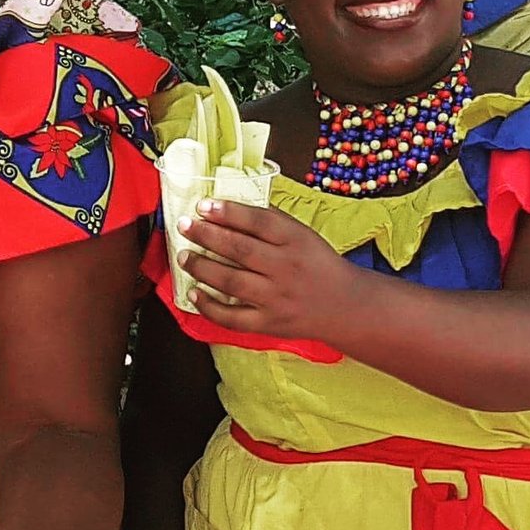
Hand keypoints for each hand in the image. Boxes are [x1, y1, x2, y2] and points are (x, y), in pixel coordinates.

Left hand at [180, 200, 359, 347]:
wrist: (346, 307)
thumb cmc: (318, 264)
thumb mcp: (303, 235)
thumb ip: (272, 221)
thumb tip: (229, 205)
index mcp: (296, 241)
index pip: (258, 222)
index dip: (228, 212)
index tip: (203, 205)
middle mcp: (286, 269)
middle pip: (239, 250)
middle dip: (206, 236)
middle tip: (185, 226)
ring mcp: (277, 299)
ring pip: (231, 282)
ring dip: (202, 267)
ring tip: (183, 255)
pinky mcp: (270, 324)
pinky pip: (233, 318)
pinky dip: (209, 307)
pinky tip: (193, 292)